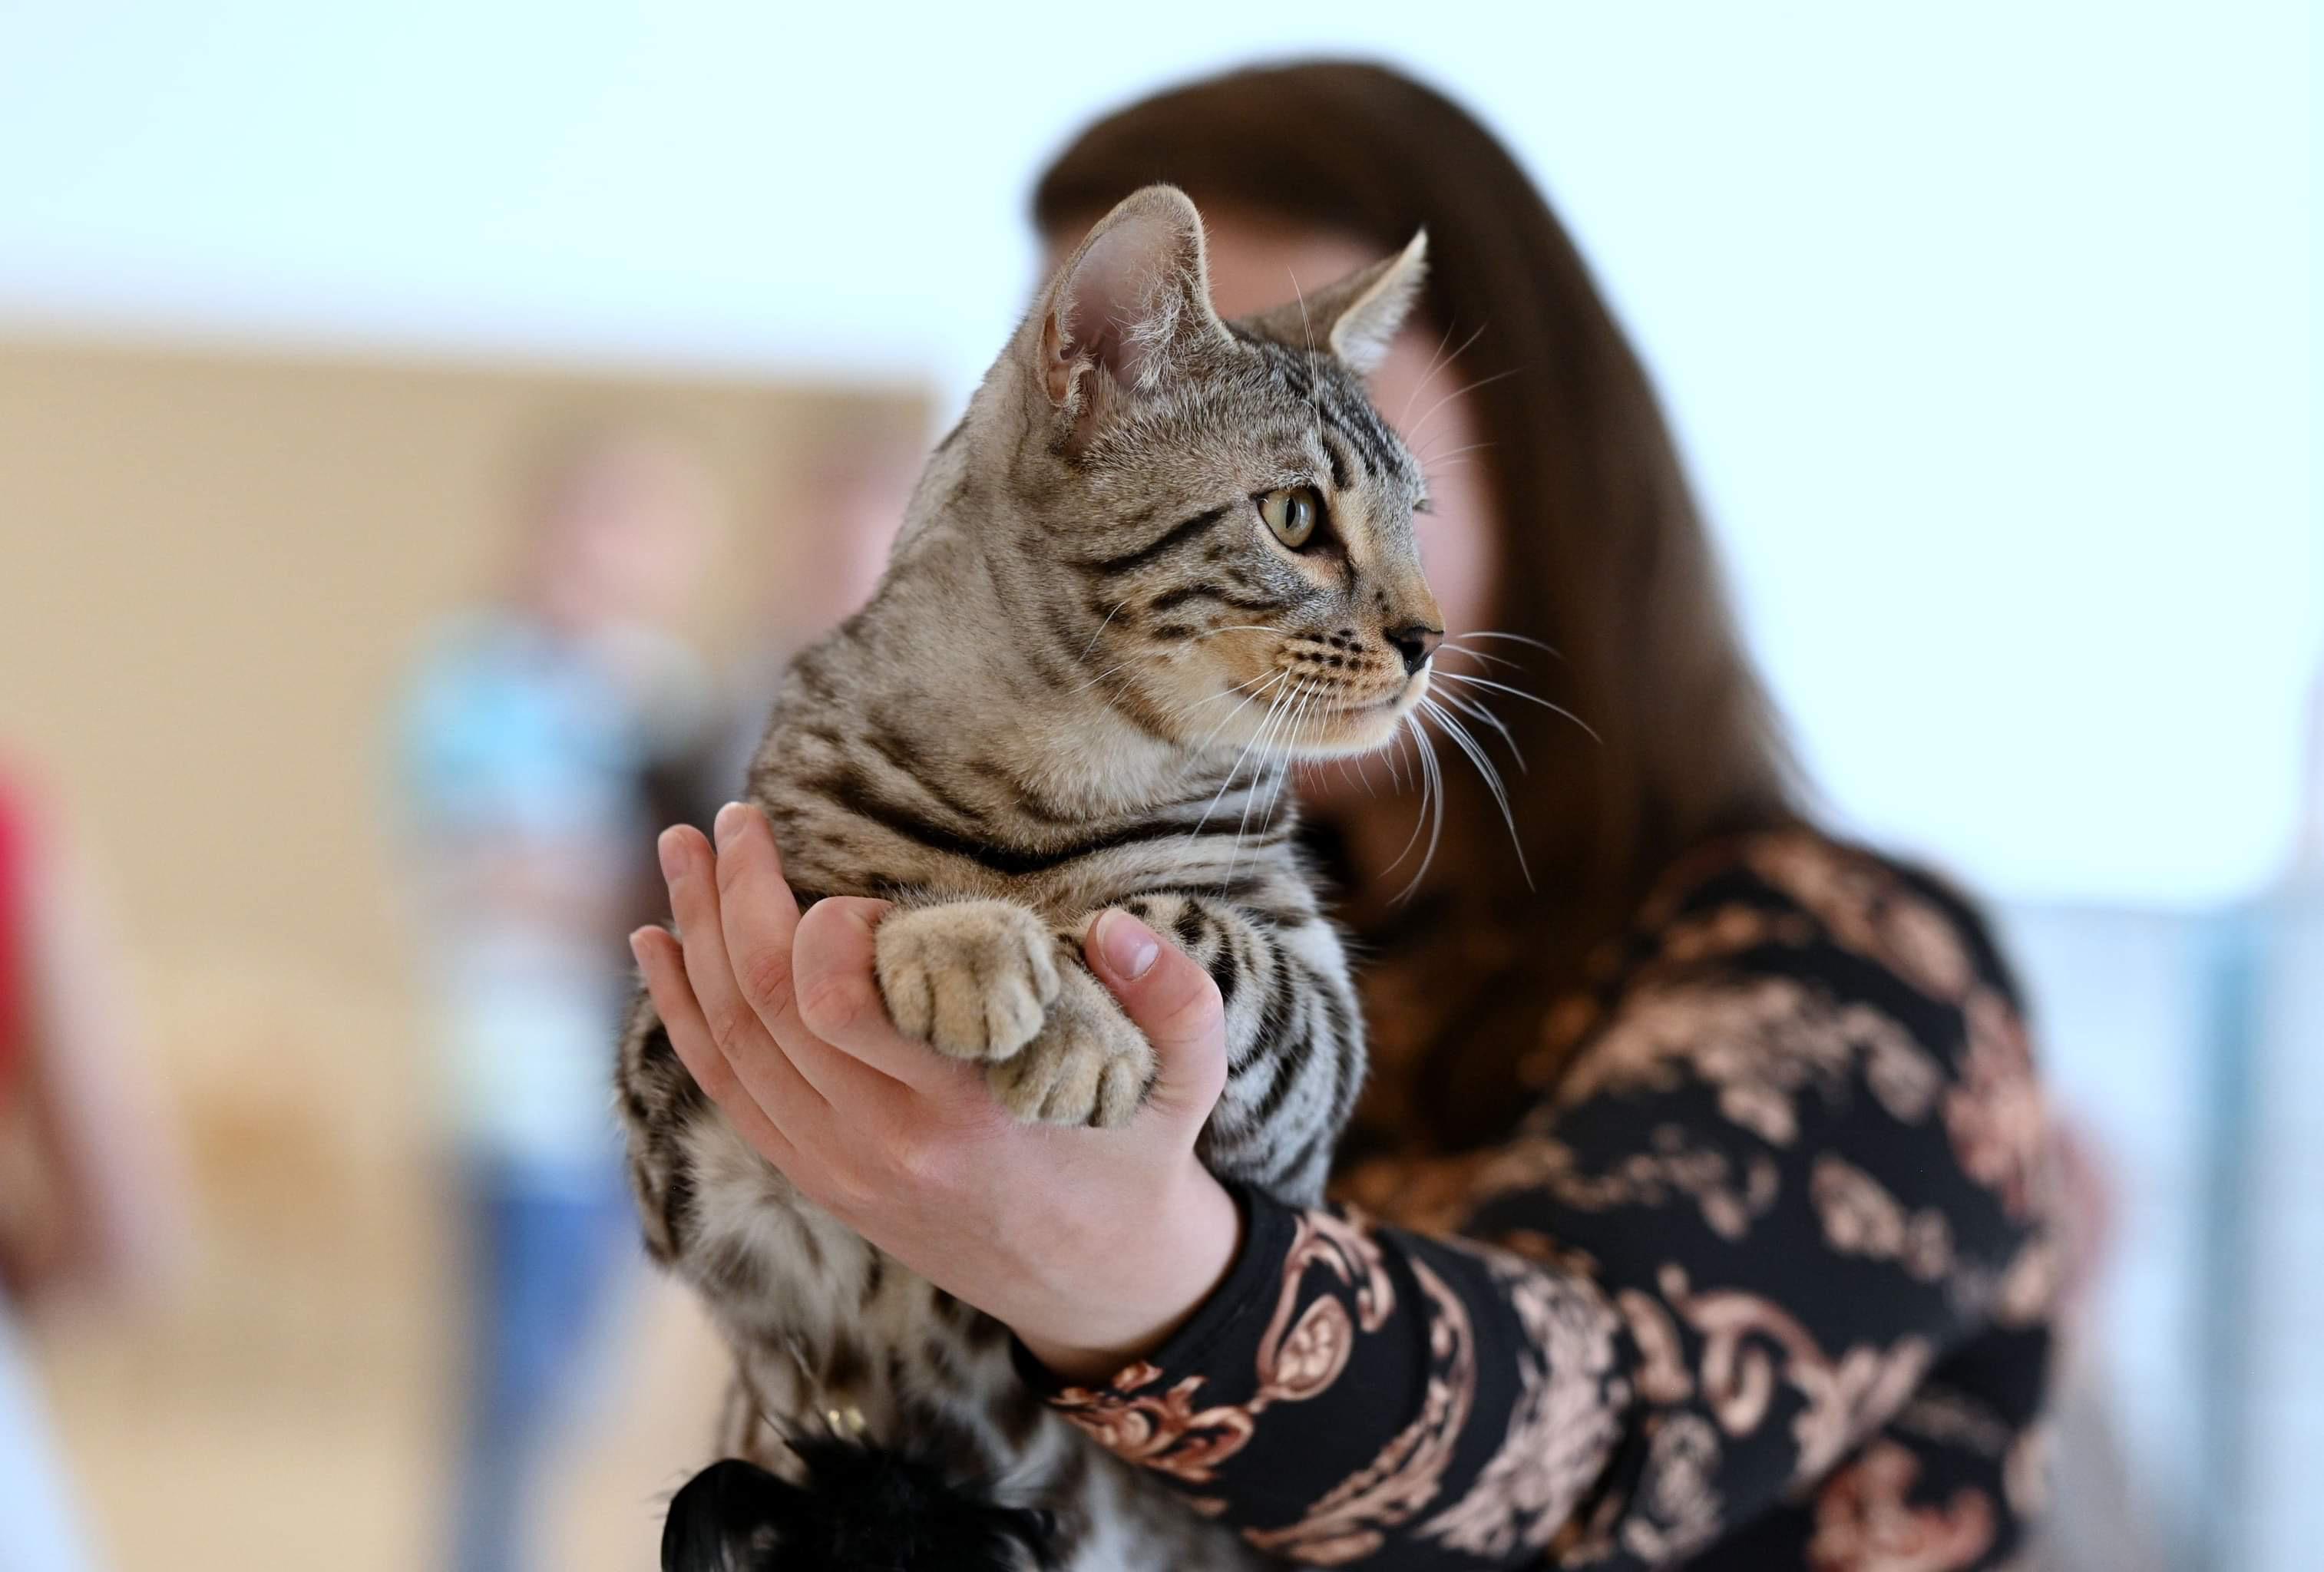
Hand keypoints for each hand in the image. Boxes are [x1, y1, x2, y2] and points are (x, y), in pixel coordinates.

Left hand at [632, 803, 1241, 1381]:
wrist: (1099, 1287)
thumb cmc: (1139, 1159)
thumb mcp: (1187, 1080)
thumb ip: (1175, 998)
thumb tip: (1119, 926)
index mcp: (961, 1114)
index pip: (834, 1008)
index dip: (819, 930)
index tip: (849, 892)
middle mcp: (880, 1146)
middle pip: (763, 1007)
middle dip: (732, 898)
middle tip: (730, 818)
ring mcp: (836, 1170)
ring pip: (730, 1043)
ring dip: (693, 937)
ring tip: (680, 850)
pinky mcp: (818, 1179)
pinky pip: (725, 1089)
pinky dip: (682, 1013)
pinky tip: (657, 945)